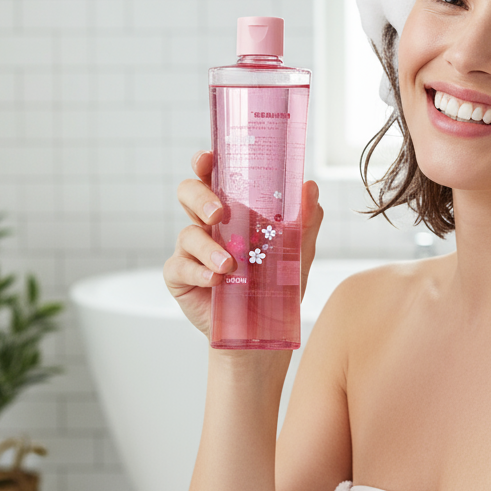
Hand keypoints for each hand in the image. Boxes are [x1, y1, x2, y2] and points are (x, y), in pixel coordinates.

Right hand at [163, 151, 323, 338]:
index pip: (214, 177)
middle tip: (219, 213)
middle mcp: (208, 225)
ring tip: (229, 266)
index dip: (206, 163)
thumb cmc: (276, 286)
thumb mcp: (297, 252)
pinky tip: (216, 281)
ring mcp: (191, 250)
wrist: (262, 331)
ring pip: (187, 233)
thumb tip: (310, 186)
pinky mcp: (181, 277)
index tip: (208, 158)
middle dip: (200, 197)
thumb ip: (305, 220)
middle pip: (189, 194)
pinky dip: (199, 272)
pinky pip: (180, 267)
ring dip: (208, 247)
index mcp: (233, 210)